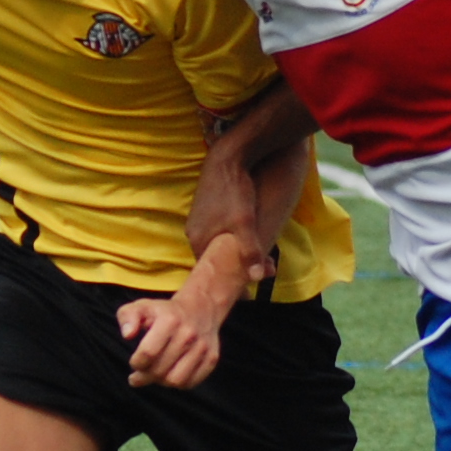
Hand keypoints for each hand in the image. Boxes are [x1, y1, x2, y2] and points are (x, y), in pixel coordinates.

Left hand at [117, 261, 238, 389]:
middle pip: (160, 370)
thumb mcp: (142, 307)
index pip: (148, 353)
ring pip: (176, 380)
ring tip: (154, 375)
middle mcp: (188, 334)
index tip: (134, 363)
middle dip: (144, 376)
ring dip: (161, 382)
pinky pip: (191, 382)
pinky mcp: (211, 358)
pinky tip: (169, 375)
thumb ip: (128, 316)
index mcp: (170, 320)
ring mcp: (202, 347)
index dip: (136, 363)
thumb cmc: (164, 312)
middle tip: (139, 375)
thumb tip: (127, 335)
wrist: (200, 307)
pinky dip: (177, 383)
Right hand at [184, 148, 273, 283]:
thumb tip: (257, 277)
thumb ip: (250, 251)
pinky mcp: (206, 210)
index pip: (210, 273)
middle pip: (214, 260)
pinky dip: (231, 240)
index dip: (228, 284)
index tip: (244, 294)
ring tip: (255, 259)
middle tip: (256, 275)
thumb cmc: (235, 191)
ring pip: (216, 246)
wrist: (228, 157)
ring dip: (233, 253)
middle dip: (233, 269)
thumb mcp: (245, 223)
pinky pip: (218, 233)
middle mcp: (194, 233)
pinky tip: (246, 238)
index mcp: (198, 241)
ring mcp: (199, 221)